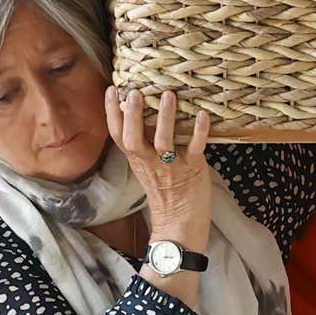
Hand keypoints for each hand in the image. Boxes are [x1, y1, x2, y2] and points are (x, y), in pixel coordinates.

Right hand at [104, 88, 211, 252]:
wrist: (180, 224)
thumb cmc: (166, 192)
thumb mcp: (147, 167)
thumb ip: (144, 145)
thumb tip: (143, 112)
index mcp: (137, 160)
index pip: (118, 135)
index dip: (112, 113)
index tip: (113, 90)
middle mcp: (150, 163)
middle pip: (134, 138)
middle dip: (133, 115)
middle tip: (135, 92)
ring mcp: (171, 167)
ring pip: (163, 141)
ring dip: (166, 117)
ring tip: (169, 95)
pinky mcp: (193, 170)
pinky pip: (194, 148)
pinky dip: (199, 131)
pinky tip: (203, 114)